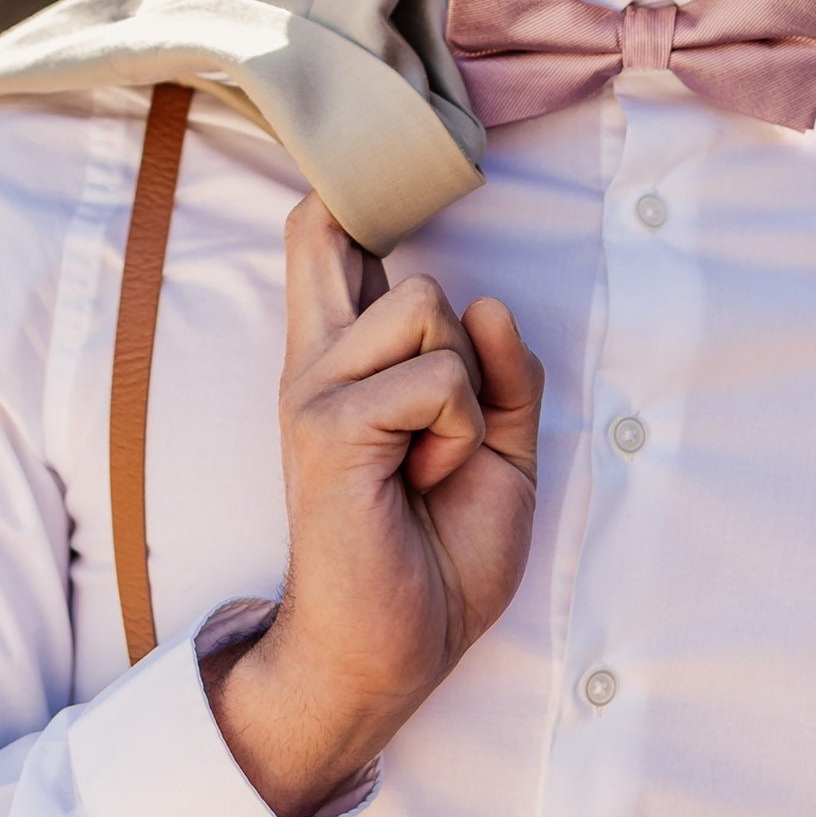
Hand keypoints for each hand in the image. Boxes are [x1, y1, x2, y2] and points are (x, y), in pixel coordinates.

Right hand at [202, 195, 542, 816]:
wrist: (396, 646)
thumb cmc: (437, 555)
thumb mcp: (500, 449)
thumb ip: (500, 373)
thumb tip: (485, 300)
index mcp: (347, 362)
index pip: (323, 240)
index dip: (338, 194)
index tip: (343, 170)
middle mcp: (318, 362)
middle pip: (380, 250)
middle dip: (451, 334)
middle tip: (438, 434)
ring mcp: (315, 387)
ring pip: (427, 304)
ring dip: (465, 393)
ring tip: (431, 463)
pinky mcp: (327, 422)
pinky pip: (438, 378)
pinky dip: (461, 434)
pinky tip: (423, 481)